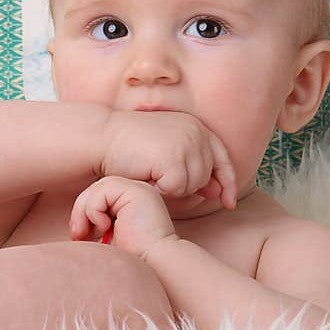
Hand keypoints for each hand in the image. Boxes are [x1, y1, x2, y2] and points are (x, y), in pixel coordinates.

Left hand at [70, 176, 176, 259]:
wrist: (155, 266)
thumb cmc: (133, 259)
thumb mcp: (107, 238)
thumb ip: (94, 224)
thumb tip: (74, 221)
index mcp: (132, 202)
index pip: (99, 197)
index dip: (84, 213)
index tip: (80, 237)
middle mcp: (136, 192)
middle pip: (96, 190)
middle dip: (80, 212)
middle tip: (77, 236)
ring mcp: (138, 189)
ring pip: (97, 189)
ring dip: (85, 212)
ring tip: (89, 233)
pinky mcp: (135, 191)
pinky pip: (101, 191)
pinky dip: (94, 211)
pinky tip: (105, 227)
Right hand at [99, 110, 236, 208]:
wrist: (101, 138)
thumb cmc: (128, 147)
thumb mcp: (165, 151)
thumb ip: (191, 166)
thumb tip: (215, 191)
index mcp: (196, 126)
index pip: (223, 159)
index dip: (227, 182)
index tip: (228, 202)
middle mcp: (196, 132)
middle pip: (206, 177)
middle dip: (185, 186)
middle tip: (157, 176)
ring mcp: (187, 144)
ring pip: (192, 186)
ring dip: (171, 189)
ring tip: (150, 172)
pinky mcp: (174, 159)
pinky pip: (176, 190)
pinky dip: (160, 191)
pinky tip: (146, 176)